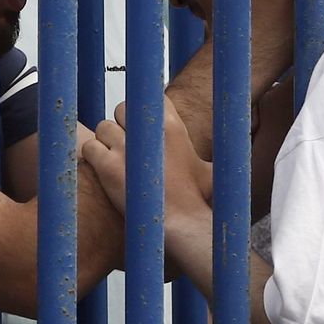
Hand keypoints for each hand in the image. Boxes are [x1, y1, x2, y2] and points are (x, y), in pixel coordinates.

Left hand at [83, 97, 212, 227]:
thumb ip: (219, 157)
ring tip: (115, 160)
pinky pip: (90, 148)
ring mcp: (125, 147)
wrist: (178, 224)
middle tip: (128, 146)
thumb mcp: (209, 170)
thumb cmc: (195, 199)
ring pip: (103, 127)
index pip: (149, 98)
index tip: (145, 127)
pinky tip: (102, 170)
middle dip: (123, 125)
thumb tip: (233, 156)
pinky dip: (92, 157)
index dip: (144, 113)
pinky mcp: (106, 165)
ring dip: (106, 142)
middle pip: (123, 109)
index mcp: (171, 124)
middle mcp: (147, 130)